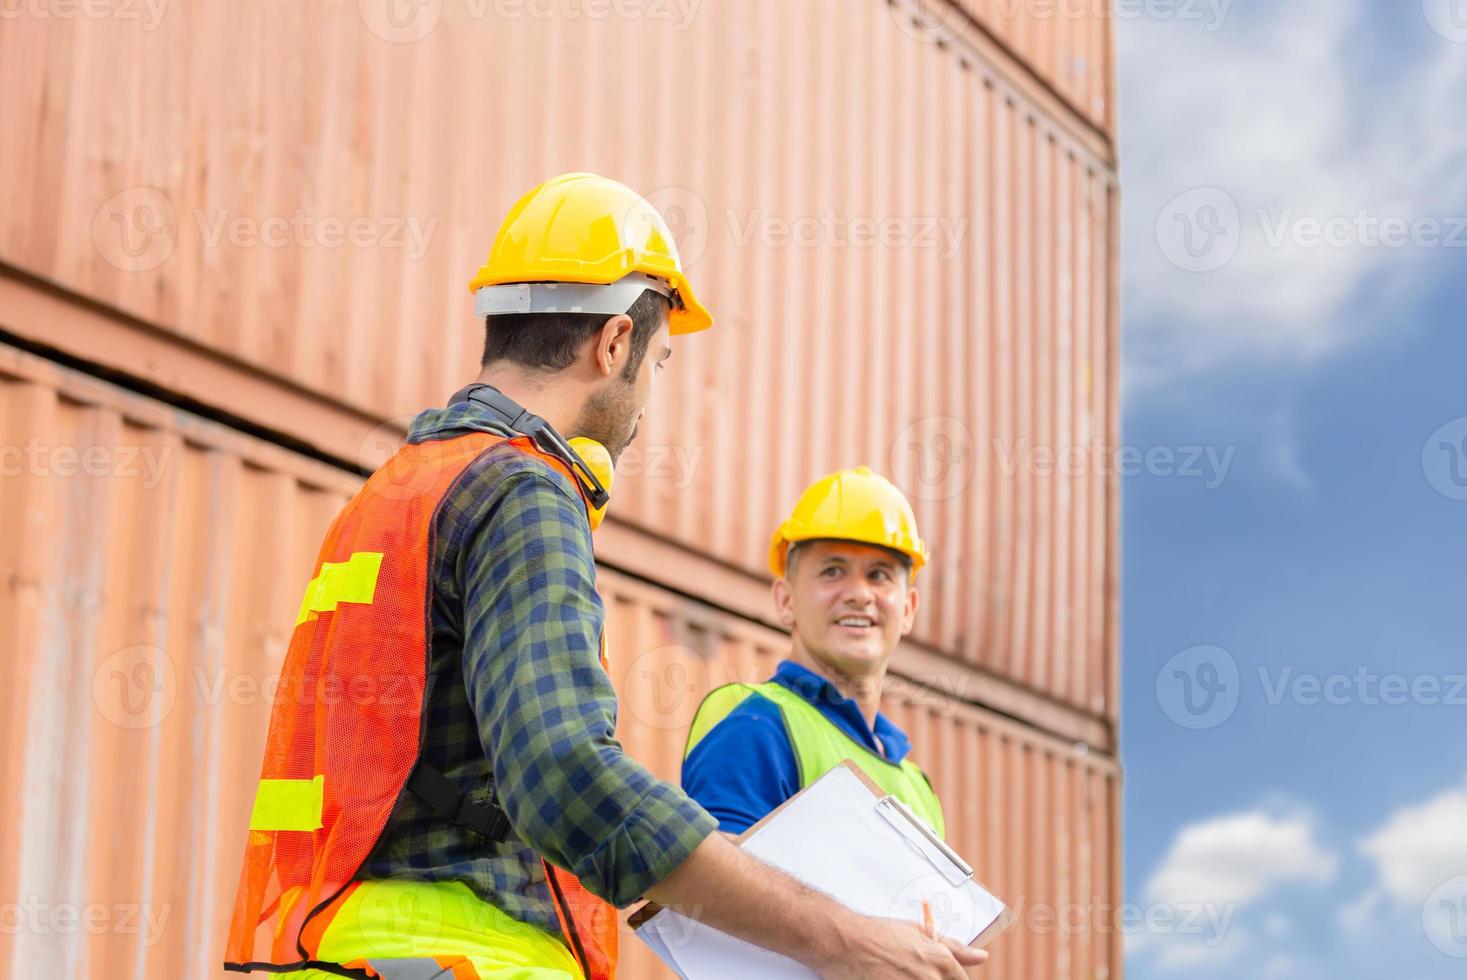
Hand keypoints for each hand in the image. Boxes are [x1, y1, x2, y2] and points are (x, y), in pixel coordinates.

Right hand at [814, 917, 988, 978]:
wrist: (844, 940)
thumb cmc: (876, 933)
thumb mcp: (918, 932)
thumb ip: (953, 947)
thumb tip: (980, 956)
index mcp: (940, 961)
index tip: (936, 976)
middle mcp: (930, 979)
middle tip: (906, 971)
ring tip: (897, 973)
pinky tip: (889, 977)